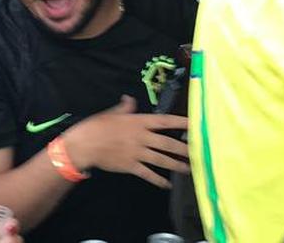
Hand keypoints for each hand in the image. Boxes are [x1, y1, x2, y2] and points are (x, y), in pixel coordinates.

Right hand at [64, 96, 188, 187]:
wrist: (85, 144)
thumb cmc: (98, 126)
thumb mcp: (112, 113)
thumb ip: (125, 108)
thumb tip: (130, 99)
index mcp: (139, 122)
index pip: (165, 121)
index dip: (181, 123)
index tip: (195, 125)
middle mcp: (142, 137)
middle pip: (168, 143)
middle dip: (184, 149)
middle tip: (198, 152)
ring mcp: (137, 153)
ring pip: (162, 160)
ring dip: (176, 165)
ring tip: (189, 169)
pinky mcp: (131, 166)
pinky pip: (148, 174)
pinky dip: (159, 180)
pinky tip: (167, 185)